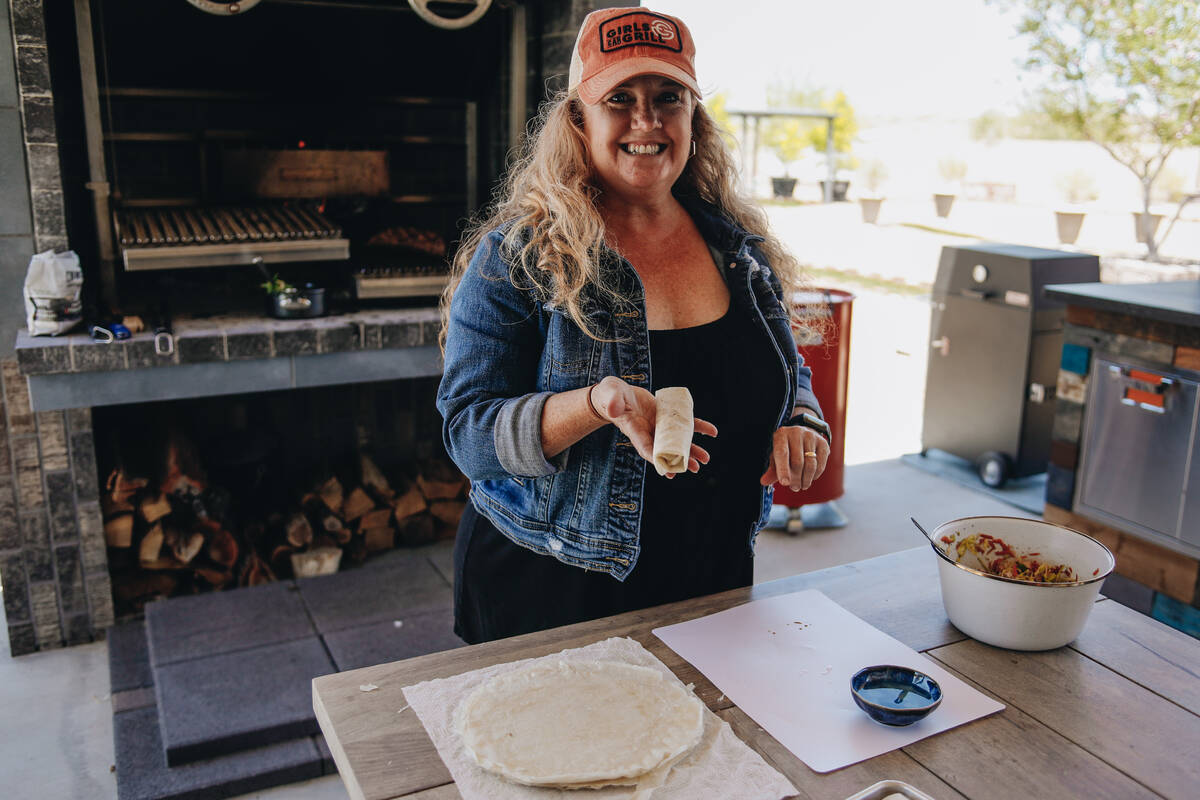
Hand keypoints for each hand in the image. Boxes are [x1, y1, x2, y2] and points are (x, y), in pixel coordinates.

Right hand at [590, 376, 716, 474]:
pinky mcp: (666, 417)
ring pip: (678, 440)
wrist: (615, 394)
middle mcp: (648, 433)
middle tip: (695, 468)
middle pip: (667, 450)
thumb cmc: (609, 396)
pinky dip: (698, 427)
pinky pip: (684, 423)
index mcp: (635, 432)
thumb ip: (612, 402)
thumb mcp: (609, 396)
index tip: (668, 470)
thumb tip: (613, 408)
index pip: (647, 448)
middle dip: (681, 460)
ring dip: (692, 450)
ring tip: (705, 459)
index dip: (658, 459)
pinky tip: (711, 432)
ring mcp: (658, 426)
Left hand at [759, 424, 828, 490]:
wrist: (802, 435)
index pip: (782, 453)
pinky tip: (810, 478)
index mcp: (781, 435)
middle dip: (796, 479)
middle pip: (798, 462)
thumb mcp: (776, 457)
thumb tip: (764, 482)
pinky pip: (820, 464)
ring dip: (806, 480)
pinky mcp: (823, 443)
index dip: (783, 470)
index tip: (784, 483)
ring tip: (802, 486)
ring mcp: (811, 436)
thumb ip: (771, 470)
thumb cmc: (786, 449)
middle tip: (794, 488)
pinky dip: (815, 475)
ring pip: (810, 465)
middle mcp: (797, 433)